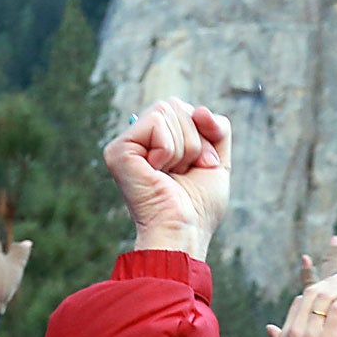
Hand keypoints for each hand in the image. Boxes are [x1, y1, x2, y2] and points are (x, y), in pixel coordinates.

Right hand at [103, 98, 230, 260]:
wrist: (184, 231)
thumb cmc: (199, 208)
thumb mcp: (218, 161)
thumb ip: (218, 128)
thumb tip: (198, 108)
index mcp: (158, 142)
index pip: (185, 109)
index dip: (203, 135)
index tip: (200, 166)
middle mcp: (140, 140)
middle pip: (175, 105)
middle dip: (194, 140)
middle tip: (186, 172)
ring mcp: (126, 144)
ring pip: (166, 110)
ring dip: (183, 148)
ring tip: (172, 175)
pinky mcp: (118, 150)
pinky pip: (156, 122)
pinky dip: (168, 149)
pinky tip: (158, 173)